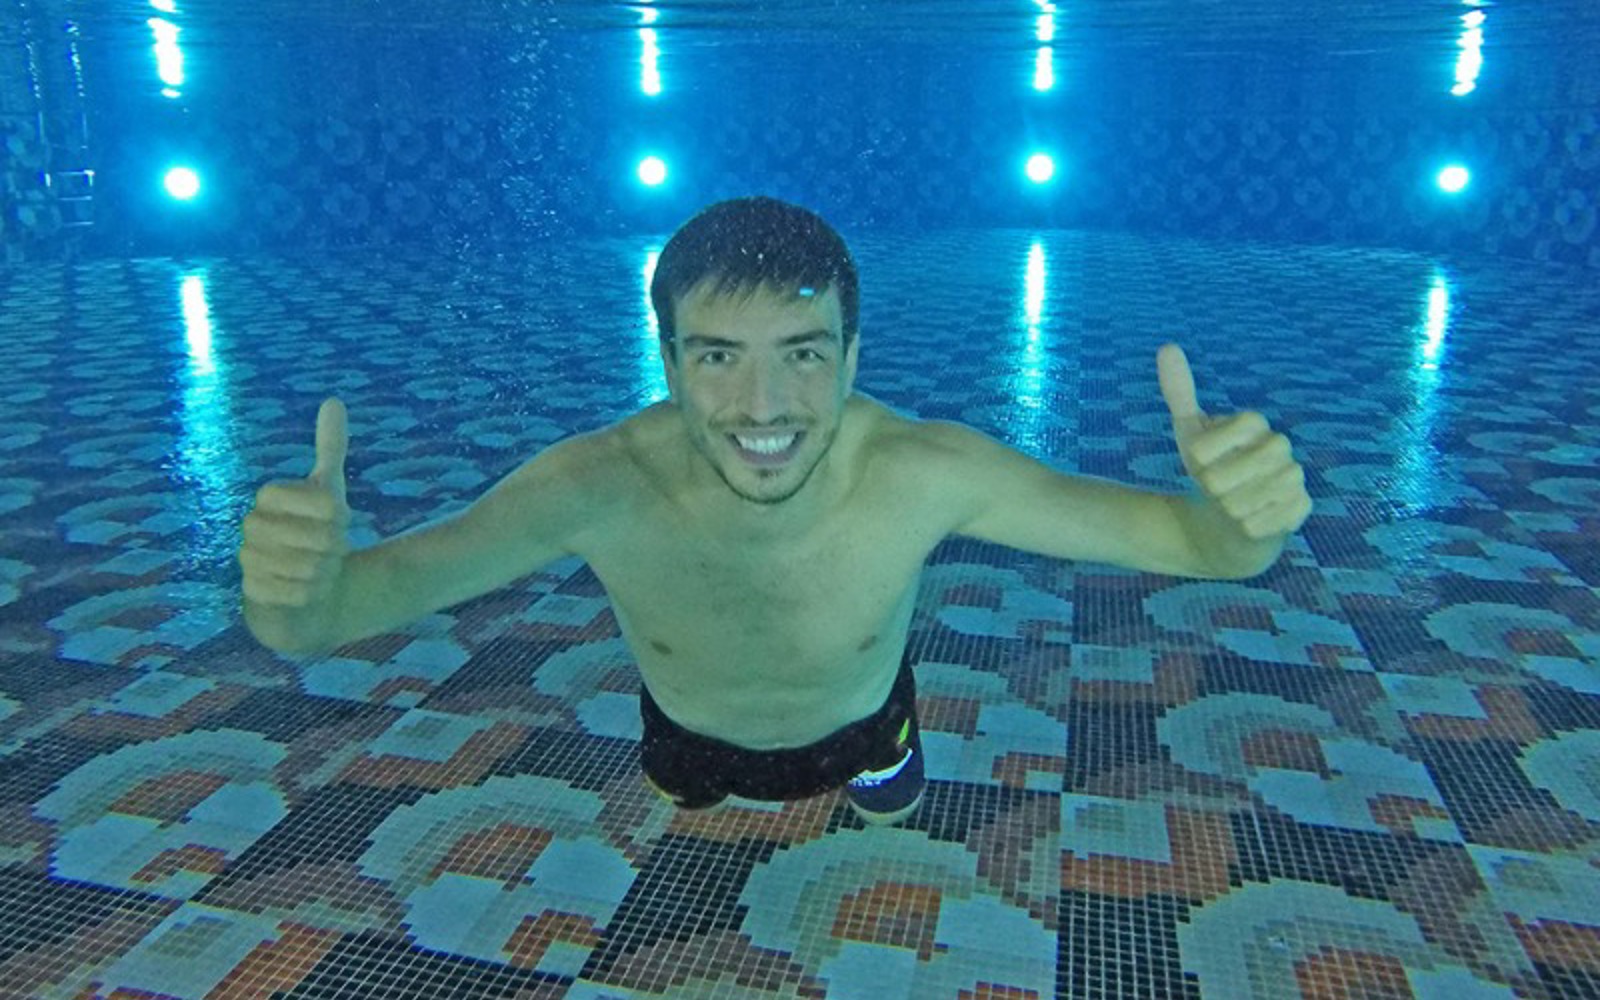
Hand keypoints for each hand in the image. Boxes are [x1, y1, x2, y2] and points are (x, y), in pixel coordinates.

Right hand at [239, 398, 352, 607]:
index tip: (338, 519)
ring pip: (309, 568)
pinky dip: (310, 595)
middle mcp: (251, 525)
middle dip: (335, 548)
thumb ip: (330, 447)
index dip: (340, 514)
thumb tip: (333, 400)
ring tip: (318, 570)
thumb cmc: (317, 531)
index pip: (325, 502)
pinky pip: (296, 594)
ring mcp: (248, 560)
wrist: (305, 583)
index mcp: (269, 496)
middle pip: (320, 537)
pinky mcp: (252, 594)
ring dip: (324, 573)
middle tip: (329, 551)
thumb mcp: (329, 489)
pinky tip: (304, 592)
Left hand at [1157, 344, 1310, 539]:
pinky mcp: (1301, 509)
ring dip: (1230, 507)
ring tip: (1228, 506)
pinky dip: (1247, 527)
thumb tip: (1168, 346)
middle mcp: (1281, 447)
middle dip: (1219, 483)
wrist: (1224, 518)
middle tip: (1212, 488)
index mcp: (1256, 424)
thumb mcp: (1188, 433)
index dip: (1215, 445)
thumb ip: (1180, 392)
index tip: (1197, 458)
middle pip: (1251, 463)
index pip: (1245, 422)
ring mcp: (1295, 477)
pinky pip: (1267, 523)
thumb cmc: (1208, 470)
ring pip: (1255, 497)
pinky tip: (1244, 523)